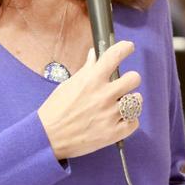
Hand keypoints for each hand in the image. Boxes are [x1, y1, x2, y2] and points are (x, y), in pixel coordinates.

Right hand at [37, 41, 141, 159]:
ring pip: (136, 100)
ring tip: (120, 104)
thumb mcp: (68, 85)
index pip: (115, 56)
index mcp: (91, 80)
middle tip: (123, 84)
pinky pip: (134, 122)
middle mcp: (104, 95)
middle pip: (134, 78)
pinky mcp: (113, 133)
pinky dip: (129, 120)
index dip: (125, 48)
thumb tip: (94, 54)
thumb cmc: (55, 110)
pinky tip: (120, 119)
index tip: (128, 47)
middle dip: (130, 79)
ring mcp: (110, 115)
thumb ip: (86, 69)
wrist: (48, 137)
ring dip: (130, 101)